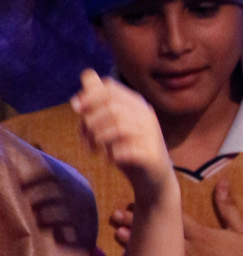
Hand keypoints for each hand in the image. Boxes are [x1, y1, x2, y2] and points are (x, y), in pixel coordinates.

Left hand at [71, 71, 173, 203]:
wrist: (154, 180)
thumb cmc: (129, 149)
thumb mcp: (112, 122)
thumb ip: (100, 101)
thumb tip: (87, 75)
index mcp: (137, 104)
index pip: (110, 88)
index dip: (89, 95)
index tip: (75, 108)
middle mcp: (146, 116)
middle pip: (111, 107)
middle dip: (91, 121)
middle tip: (85, 138)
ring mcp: (151, 135)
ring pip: (118, 127)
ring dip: (99, 138)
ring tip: (95, 149)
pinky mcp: (151, 155)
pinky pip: (126, 150)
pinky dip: (112, 155)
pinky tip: (110, 160)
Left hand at [112, 179, 242, 255]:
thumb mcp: (241, 230)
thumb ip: (227, 207)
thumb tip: (222, 182)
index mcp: (202, 235)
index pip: (172, 218)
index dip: (152, 208)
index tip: (134, 201)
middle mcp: (190, 252)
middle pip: (159, 234)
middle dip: (136, 223)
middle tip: (116, 215)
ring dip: (136, 245)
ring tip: (118, 235)